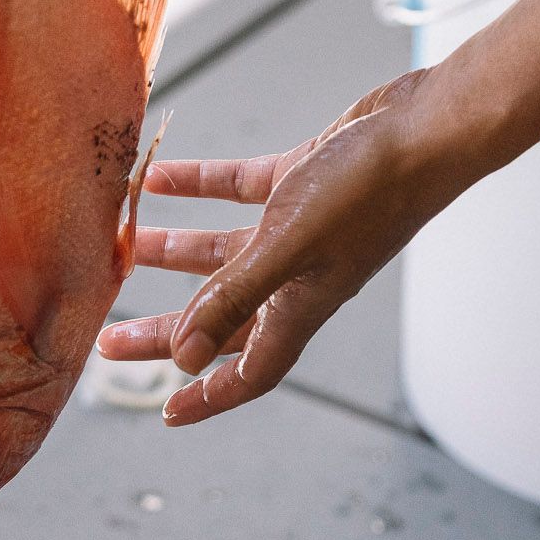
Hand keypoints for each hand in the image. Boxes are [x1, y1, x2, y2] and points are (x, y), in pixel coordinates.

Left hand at [96, 69, 462, 425]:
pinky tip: (158, 178)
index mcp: (302, 305)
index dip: (209, 396)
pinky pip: (238, 192)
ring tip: (126, 248)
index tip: (166, 412)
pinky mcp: (304, 181)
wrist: (429, 127)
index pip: (250, 371)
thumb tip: (185, 359)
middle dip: (167, 331)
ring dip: (176, 253)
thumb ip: (235, 297)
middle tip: (110, 338)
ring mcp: (302, 229)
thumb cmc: (370, 188)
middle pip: (222, 318)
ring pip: (225, 253)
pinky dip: (198, 187)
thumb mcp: (289, 245)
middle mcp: (300, 275)